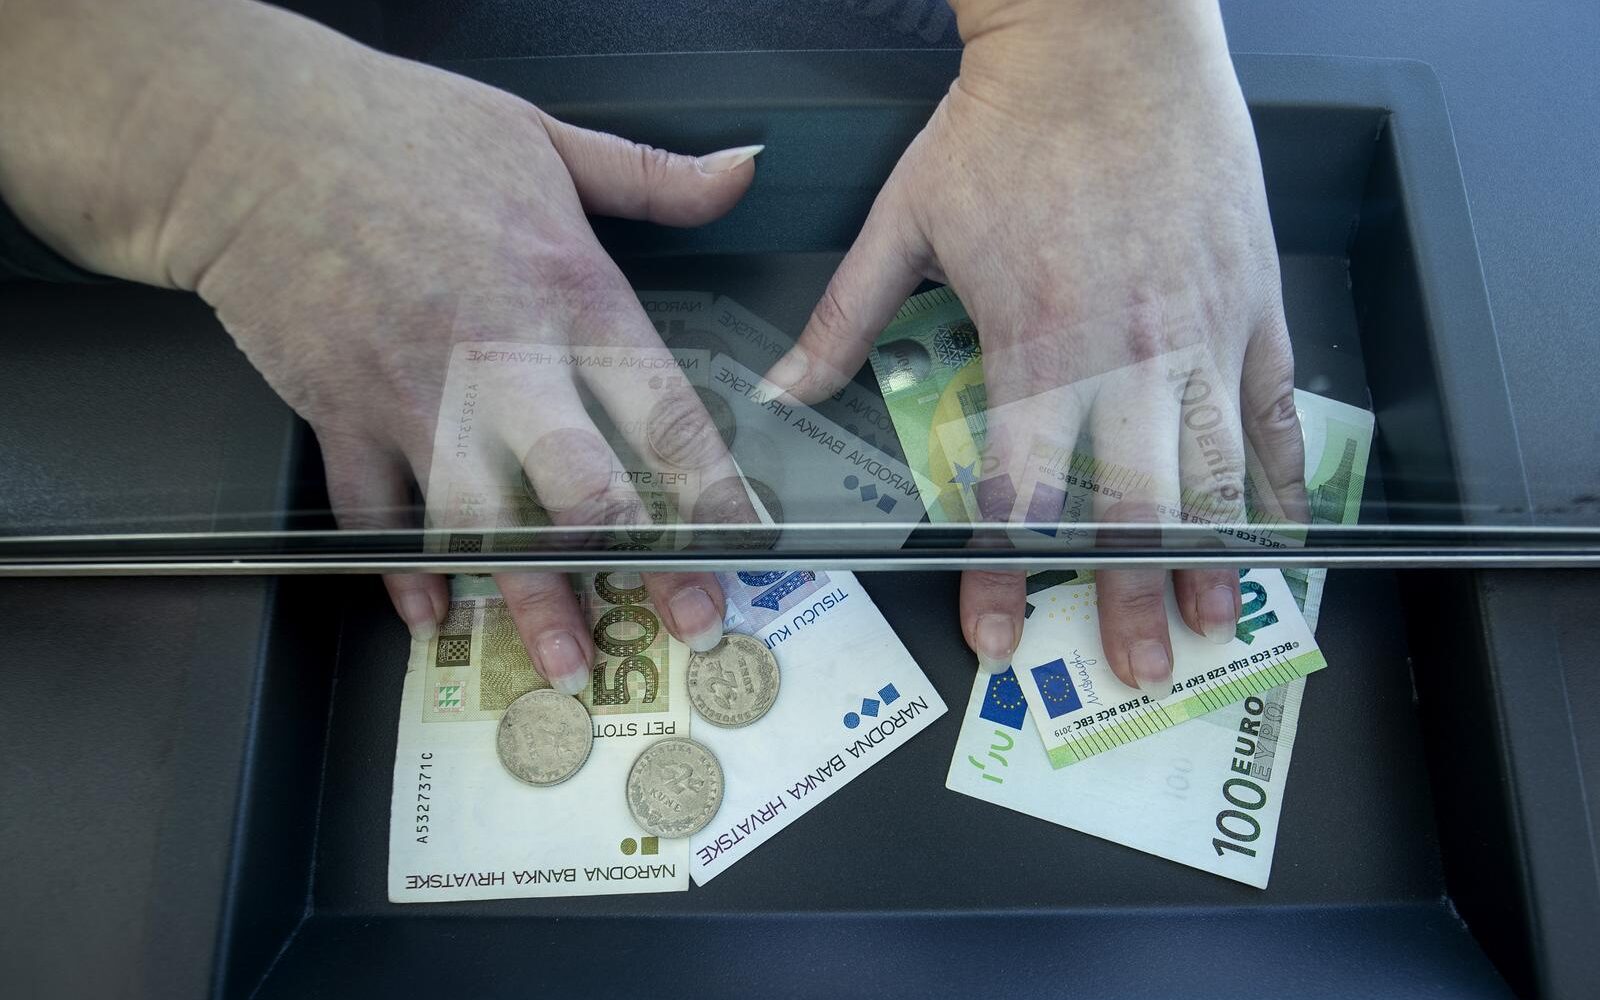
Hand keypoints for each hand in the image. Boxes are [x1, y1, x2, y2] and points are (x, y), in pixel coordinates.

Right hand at [0, 0, 761, 691]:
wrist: (249, 134)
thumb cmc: (402, 131)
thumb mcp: (546, 136)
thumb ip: (653, 175)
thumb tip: (743, 167)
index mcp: (569, 292)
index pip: (665, 413)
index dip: (715, 493)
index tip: (748, 550)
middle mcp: (499, 360)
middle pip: (582, 490)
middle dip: (640, 570)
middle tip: (683, 626)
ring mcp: (413, 396)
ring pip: (481, 524)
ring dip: (528, 600)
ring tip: (568, 666)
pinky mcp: (339, 414)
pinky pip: (373, 516)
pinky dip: (398, 573)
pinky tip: (431, 617)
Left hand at [760, 0, 1306, 692]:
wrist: (1107, 36)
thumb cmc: (1010, 125)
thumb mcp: (904, 221)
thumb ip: (841, 321)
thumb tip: (779, 390)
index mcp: (1037, 344)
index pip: (1016, 496)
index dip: (1002, 579)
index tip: (994, 636)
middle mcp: (1126, 354)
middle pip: (1130, 510)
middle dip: (1125, 601)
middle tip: (1124, 670)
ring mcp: (1200, 331)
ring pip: (1217, 475)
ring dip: (1214, 563)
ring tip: (1211, 628)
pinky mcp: (1251, 300)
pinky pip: (1276, 409)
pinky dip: (1284, 478)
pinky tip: (1285, 531)